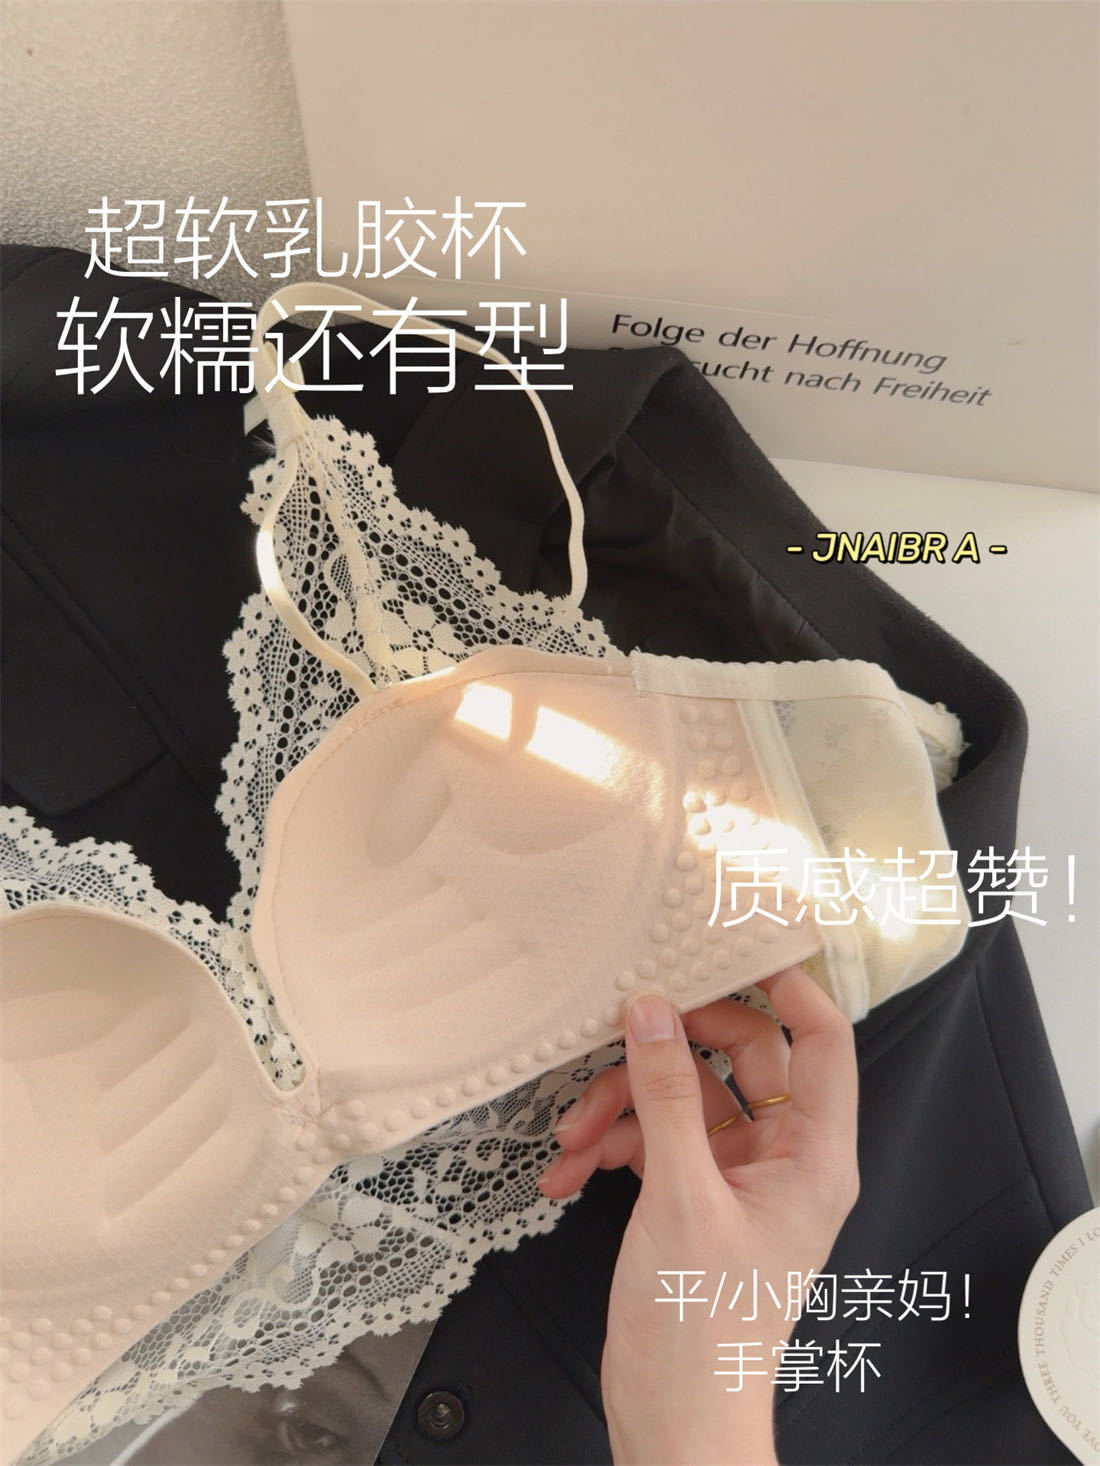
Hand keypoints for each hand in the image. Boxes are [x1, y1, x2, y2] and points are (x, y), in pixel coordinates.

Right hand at [537, 966, 858, 1465]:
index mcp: (812, 1154)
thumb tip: (650, 1011)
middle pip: (737, 1056)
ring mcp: (734, 1175)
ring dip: (621, 1106)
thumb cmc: (701, 1329)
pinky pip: (654, 1139)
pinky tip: (566, 1173)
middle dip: (666, 1051)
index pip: (821, 1039)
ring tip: (570, 1137)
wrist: (674, 1420)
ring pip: (684, 1096)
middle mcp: (781, 1155)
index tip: (731, 946)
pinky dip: (609, 1147)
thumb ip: (667, 1097)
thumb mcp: (680, 1199)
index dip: (785, 985)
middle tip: (617, 1034)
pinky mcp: (692, 1195)